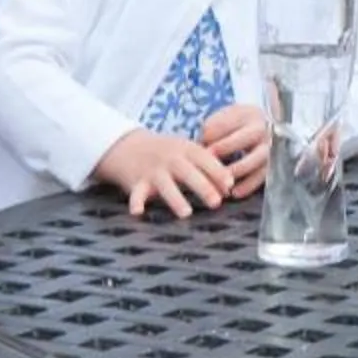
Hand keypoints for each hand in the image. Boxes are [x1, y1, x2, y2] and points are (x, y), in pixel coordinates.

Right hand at [93, 127, 238, 218]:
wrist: (128, 144)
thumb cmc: (167, 151)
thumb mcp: (187, 151)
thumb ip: (207, 166)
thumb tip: (229, 188)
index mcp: (186, 149)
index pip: (205, 159)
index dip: (217, 171)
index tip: (229, 184)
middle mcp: (170, 159)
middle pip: (187, 173)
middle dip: (202, 187)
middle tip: (216, 202)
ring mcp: (153, 171)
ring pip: (165, 186)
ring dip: (176, 199)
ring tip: (186, 213)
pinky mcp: (137, 182)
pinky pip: (136, 194)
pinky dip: (136, 202)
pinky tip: (138, 212)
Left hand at [198, 103, 270, 197]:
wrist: (262, 127)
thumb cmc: (236, 125)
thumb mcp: (224, 118)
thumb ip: (211, 128)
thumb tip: (202, 145)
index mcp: (248, 115)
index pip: (228, 122)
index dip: (212, 134)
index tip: (199, 145)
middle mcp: (263, 129)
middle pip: (247, 137)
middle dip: (227, 147)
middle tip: (209, 160)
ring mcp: (271, 147)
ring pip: (257, 159)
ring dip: (238, 170)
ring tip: (222, 181)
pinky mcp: (273, 164)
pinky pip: (263, 176)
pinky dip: (249, 186)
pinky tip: (235, 193)